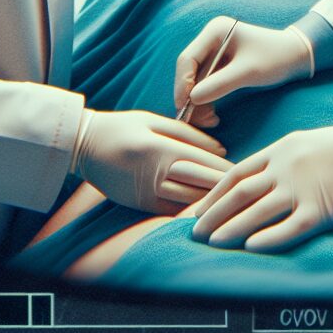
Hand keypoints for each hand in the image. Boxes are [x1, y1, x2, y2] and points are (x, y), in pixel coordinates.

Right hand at [72, 109, 232, 214]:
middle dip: (224, 186)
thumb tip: (220, 147)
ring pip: (187, 200)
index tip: (245, 170)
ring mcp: (146, 193)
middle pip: (199, 183)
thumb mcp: (155, 121)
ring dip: (211, 201)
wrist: (85, 146)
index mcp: (161, 148)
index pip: (203, 161)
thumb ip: (188, 133)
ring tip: (233, 201)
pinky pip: (171, 211)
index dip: (225, 167)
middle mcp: (155, 173)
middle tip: (247, 188)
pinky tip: (208, 211)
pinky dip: (191, 211)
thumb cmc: (123, 127)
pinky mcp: (139, 205)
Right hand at [174, 17, 311, 122]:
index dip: (182, 84)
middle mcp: (211, 38)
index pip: (187, 59)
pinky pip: (206, 84)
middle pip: (188, 71)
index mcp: (215, 31)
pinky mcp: (220, 64)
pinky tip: (213, 116)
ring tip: (208, 122)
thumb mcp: (248, 72)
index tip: (185, 106)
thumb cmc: (275, 58)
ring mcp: (215, 51)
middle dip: (189, 96)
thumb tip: (192, 99)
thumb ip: (220, 84)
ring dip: (198, 102)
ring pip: (196, 81)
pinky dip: (206, 100)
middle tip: (193, 120)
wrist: (296, 57)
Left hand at [186, 116, 332, 251]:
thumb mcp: (310, 141)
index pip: (237, 172)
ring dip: (230, 229)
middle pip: (239, 192)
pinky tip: (251, 249)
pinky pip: (289, 228)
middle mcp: (287, 166)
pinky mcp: (323, 209)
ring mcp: (304, 187)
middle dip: (212, 213)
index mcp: (283, 148)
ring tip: (211, 244)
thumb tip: (260, 176)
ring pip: (257, 211)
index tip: (196, 210)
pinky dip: (268, 239)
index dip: (213, 193)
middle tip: (192, 232)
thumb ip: (283, 157)